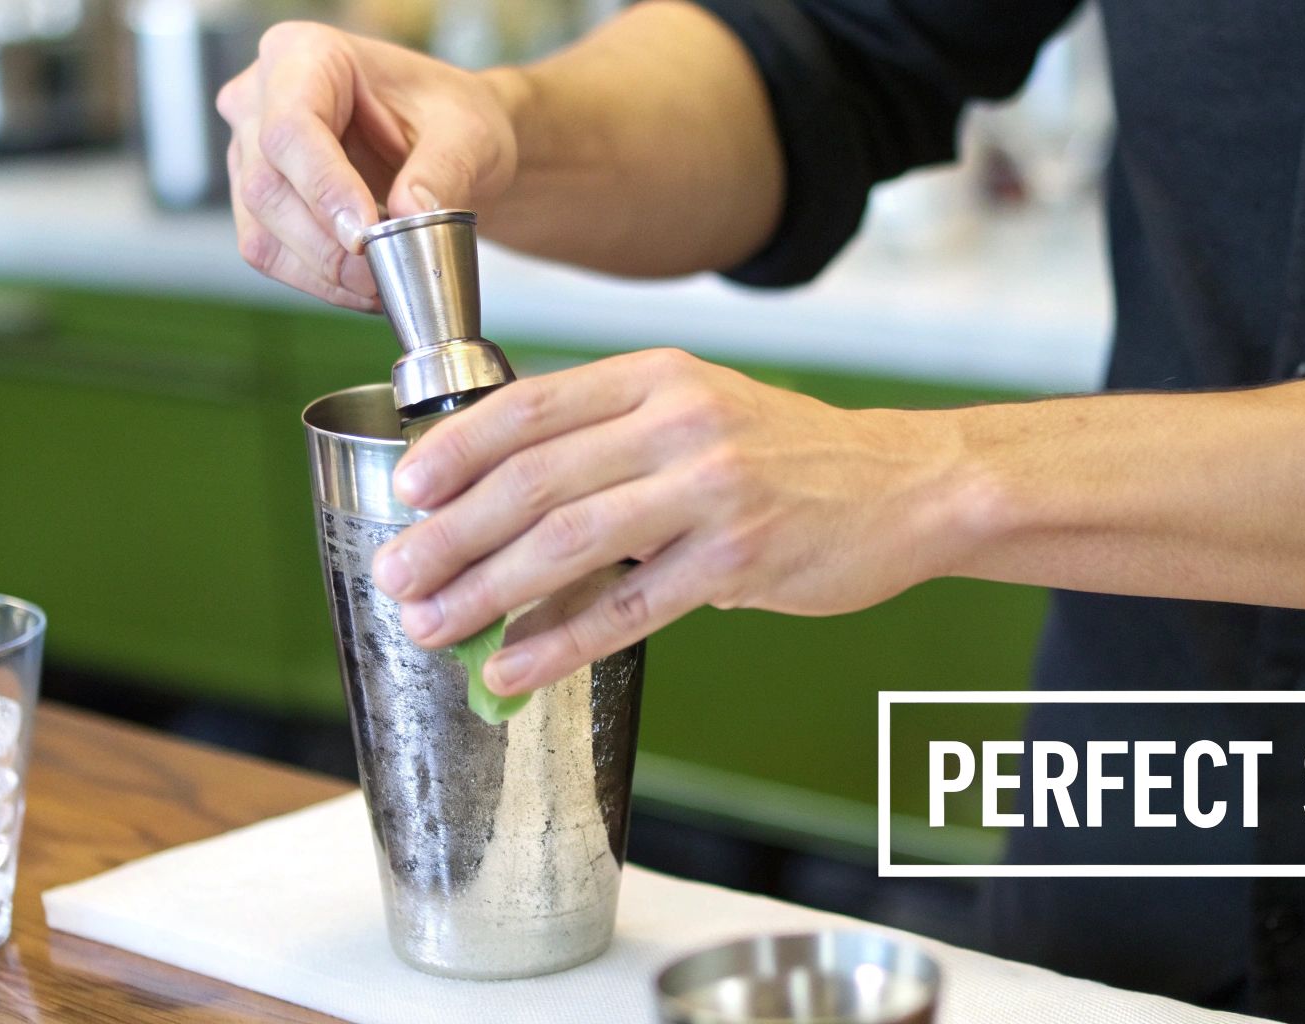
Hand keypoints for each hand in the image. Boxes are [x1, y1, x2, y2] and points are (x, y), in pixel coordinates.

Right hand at [216, 21, 518, 309]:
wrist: (447, 144)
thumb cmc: (450, 119)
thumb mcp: (468, 134)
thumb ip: (443, 171)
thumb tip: (410, 215)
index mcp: (305, 55)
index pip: (291, 127)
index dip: (324, 189)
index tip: (365, 235)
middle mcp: (260, 97)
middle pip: (267, 186)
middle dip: (328, 246)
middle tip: (385, 275)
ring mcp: (250, 152)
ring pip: (261, 230)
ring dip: (323, 272)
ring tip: (384, 283)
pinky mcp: (257, 201)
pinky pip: (271, 254)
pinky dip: (319, 281)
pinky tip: (364, 285)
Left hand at [370, 349, 976, 694]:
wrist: (906, 484)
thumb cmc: (790, 457)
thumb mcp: (702, 411)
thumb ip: (613, 441)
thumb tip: (501, 502)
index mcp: (659, 378)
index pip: (531, 406)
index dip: (456, 450)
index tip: (406, 491)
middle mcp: (681, 424)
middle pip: (534, 480)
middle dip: (450, 534)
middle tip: (397, 575)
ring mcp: (712, 491)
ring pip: (568, 543)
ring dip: (486, 591)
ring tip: (432, 625)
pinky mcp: (738, 559)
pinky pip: (626, 609)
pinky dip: (557, 642)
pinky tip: (511, 668)